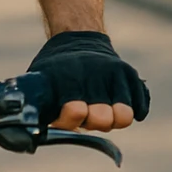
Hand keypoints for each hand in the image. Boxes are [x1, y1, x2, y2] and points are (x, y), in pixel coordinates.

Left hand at [27, 30, 149, 131]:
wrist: (78, 36)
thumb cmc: (55, 69)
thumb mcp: (39, 82)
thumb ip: (39, 109)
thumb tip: (31, 135)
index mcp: (69, 80)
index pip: (76, 113)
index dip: (70, 120)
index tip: (67, 114)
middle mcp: (95, 77)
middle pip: (104, 120)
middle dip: (94, 122)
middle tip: (89, 113)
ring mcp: (116, 76)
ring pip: (125, 117)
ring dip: (114, 119)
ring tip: (104, 110)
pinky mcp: (131, 76)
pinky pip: (140, 107)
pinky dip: (133, 110)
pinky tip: (118, 104)